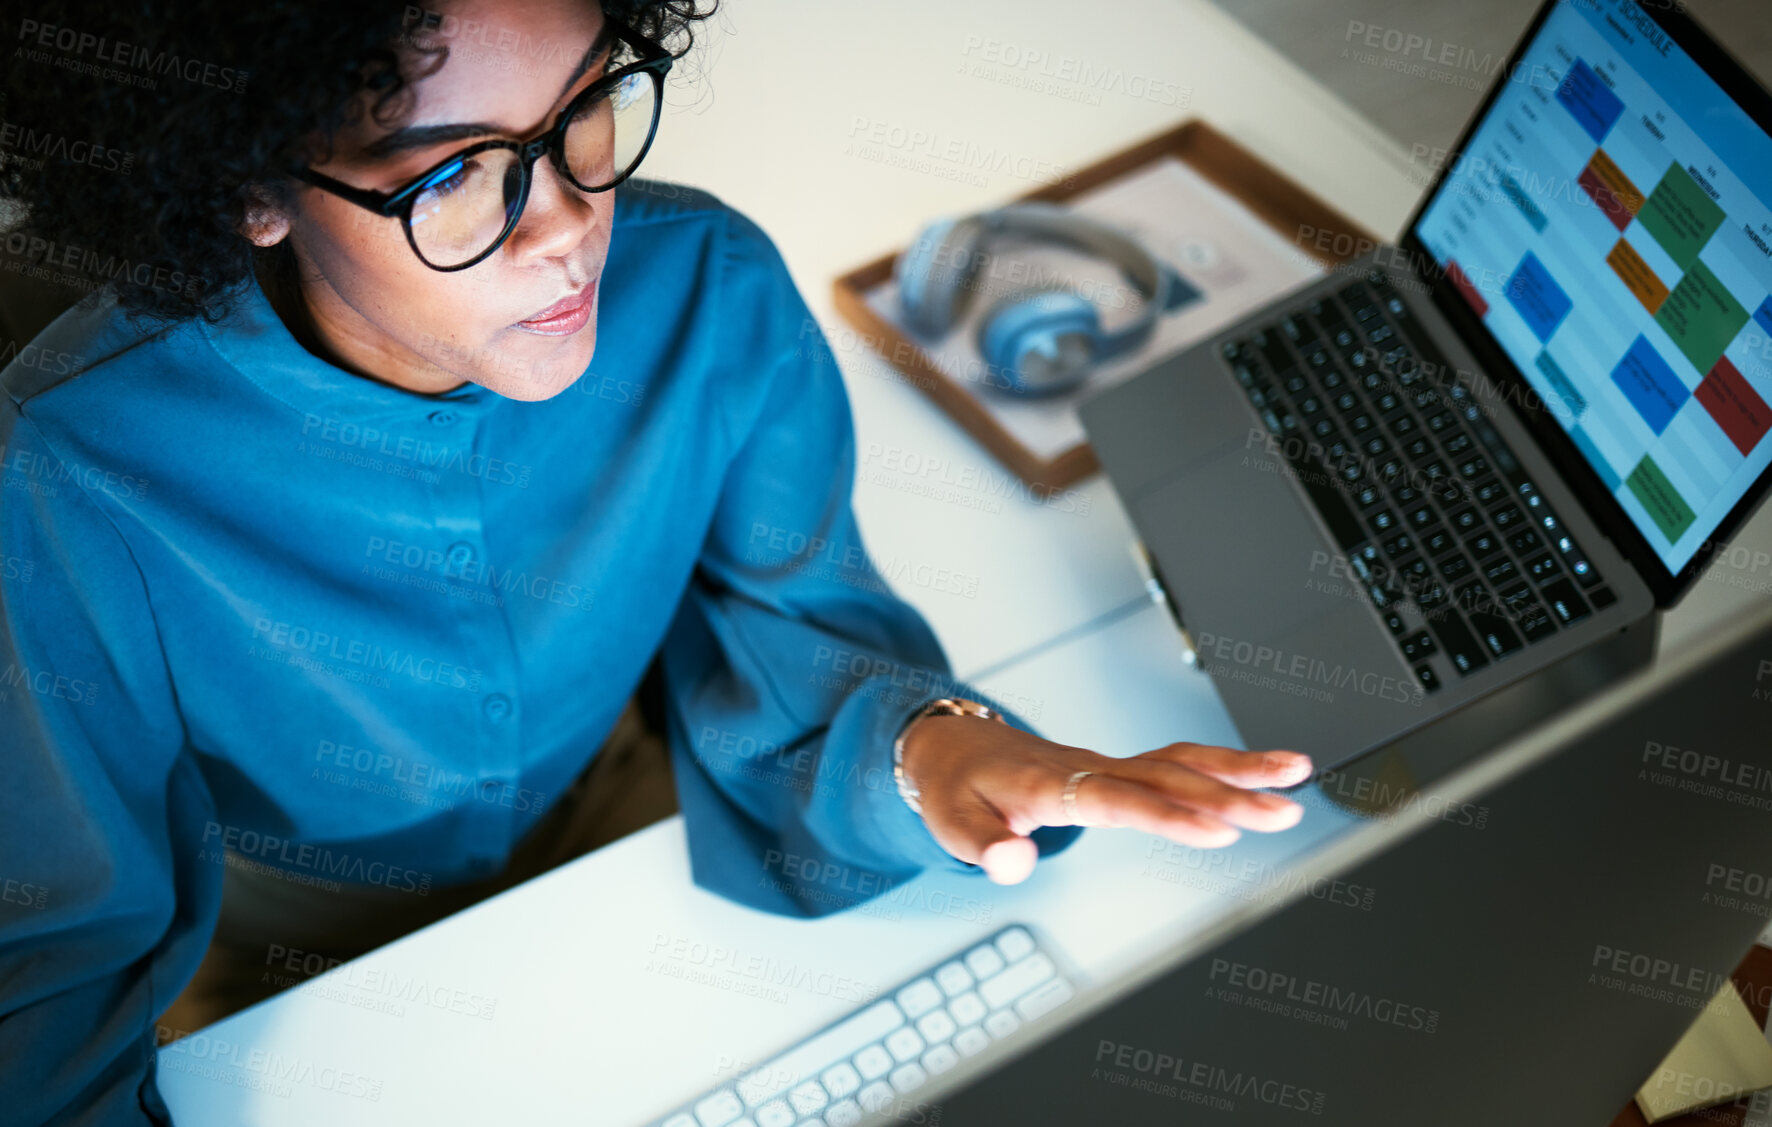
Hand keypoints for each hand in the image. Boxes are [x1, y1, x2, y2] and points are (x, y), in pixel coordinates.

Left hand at [898, 714, 1312, 884]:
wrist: (952, 746)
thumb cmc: (954, 788)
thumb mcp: (950, 824)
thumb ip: (984, 848)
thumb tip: (1013, 865)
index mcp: (1051, 785)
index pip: (1119, 801)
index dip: (1169, 815)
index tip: (1220, 829)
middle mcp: (1089, 768)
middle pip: (1167, 777)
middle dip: (1229, 792)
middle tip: (1284, 811)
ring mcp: (1108, 765)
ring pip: (1182, 761)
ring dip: (1239, 768)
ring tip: (1298, 773)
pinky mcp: (1119, 769)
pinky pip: (1178, 763)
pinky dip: (1224, 765)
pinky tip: (1267, 773)